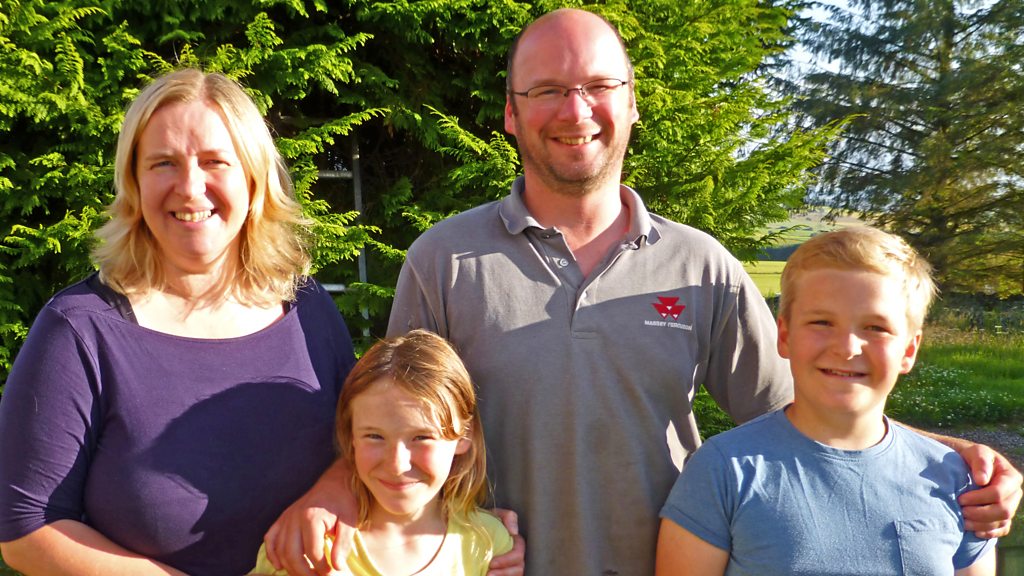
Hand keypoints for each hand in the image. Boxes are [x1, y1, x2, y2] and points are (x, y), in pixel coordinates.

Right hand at [263, 460, 357, 574]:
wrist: (334, 482)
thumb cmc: (343, 502)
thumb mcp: (349, 521)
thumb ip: (343, 544)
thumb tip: (338, 566)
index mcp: (312, 518)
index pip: (313, 552)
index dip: (322, 568)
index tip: (331, 573)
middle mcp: (294, 518)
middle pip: (292, 554)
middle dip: (304, 572)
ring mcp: (286, 518)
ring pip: (280, 550)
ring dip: (290, 567)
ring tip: (305, 574)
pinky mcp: (282, 519)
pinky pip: (270, 539)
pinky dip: (272, 554)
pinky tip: (280, 565)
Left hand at [488, 508, 524, 575]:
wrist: (473, 529)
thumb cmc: (486, 521)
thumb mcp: (496, 514)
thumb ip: (508, 516)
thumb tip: (514, 532)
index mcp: (516, 543)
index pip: (519, 554)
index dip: (507, 560)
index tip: (491, 563)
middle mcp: (516, 556)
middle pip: (519, 569)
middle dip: (504, 573)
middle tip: (488, 574)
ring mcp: (510, 565)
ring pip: (515, 575)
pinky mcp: (503, 570)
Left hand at [957, 443, 1022, 537]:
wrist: (967, 464)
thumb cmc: (972, 457)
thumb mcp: (976, 452)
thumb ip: (980, 462)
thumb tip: (982, 480)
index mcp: (1011, 477)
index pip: (998, 493)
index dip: (979, 498)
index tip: (961, 499)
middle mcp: (1015, 494)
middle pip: (1004, 511)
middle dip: (980, 513)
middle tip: (961, 511)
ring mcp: (1011, 506)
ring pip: (1002, 522)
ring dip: (981, 525)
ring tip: (963, 522)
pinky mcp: (1004, 516)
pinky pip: (1002, 529)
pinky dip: (989, 533)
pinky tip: (974, 531)